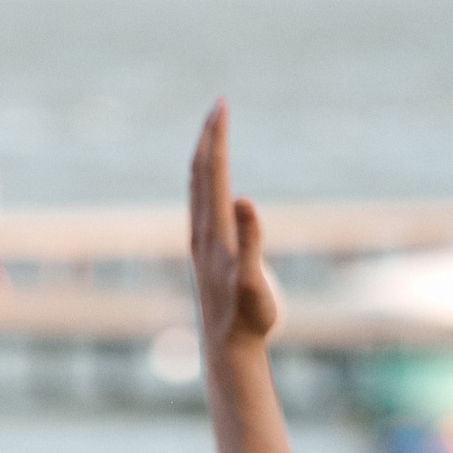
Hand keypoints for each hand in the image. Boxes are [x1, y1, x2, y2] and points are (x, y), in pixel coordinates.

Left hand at [190, 100, 283, 348]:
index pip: (213, 172)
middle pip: (200, 173)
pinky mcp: (206, 254)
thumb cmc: (248, 318)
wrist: (227, 348)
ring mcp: (202, 243)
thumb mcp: (254, 281)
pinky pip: (202, 205)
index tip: (220, 105)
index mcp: (215, 231)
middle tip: (218, 105)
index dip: (216, 137)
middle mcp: (203, 232)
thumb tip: (244, 200)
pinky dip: (206, 181)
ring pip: (197, 188)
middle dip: (208, 137)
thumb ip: (252, 241)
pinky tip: (212, 183)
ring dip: (205, 156)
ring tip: (213, 132)